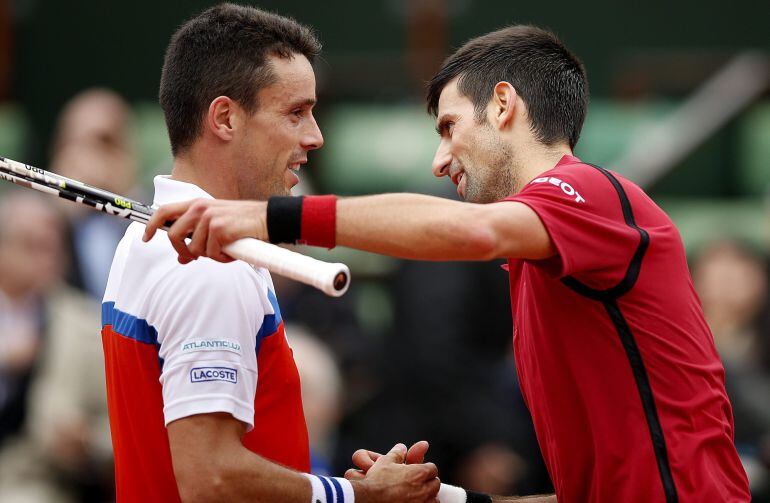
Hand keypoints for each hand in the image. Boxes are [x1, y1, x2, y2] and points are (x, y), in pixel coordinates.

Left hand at [142, 199, 266, 263]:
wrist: (267, 219)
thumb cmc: (242, 224)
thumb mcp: (215, 227)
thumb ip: (196, 238)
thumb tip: (182, 259)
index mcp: (196, 204)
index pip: (164, 211)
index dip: (151, 225)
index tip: (146, 237)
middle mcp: (200, 208)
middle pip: (173, 236)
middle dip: (182, 252)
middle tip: (193, 258)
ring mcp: (209, 218)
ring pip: (194, 249)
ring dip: (210, 256)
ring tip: (224, 251)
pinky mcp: (219, 229)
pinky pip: (211, 254)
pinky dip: (222, 259)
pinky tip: (232, 252)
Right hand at [351, 443, 439, 502]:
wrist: (368, 499)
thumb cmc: (376, 481)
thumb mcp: (385, 462)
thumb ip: (397, 453)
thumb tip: (401, 447)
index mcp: (419, 473)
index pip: (432, 469)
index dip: (426, 468)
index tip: (419, 470)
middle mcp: (423, 490)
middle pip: (435, 484)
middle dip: (429, 482)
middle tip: (419, 483)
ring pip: (434, 499)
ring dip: (429, 496)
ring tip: (418, 495)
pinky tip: (414, 502)